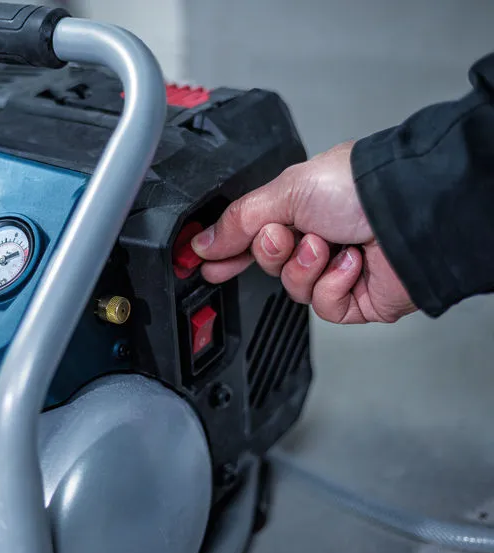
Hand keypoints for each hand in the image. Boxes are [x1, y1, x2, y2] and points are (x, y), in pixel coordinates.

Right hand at [191, 141, 416, 323]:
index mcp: (301, 208)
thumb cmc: (358, 187)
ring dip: (304, 267)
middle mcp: (320, 238)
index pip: (253, 237)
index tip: (205, 263)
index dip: (229, 252)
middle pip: (269, 265)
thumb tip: (202, 244)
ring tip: (325, 245)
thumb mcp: (283, 192)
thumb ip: (237, 221)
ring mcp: (338, 270)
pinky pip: (323, 306)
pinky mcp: (357, 299)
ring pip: (293, 288)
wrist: (409, 213)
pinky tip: (349, 263)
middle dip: (271, 252)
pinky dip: (332, 285)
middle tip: (283, 235)